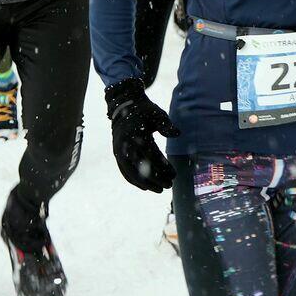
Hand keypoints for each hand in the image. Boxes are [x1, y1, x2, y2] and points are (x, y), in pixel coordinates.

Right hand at [104, 77, 180, 192]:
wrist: (124, 106)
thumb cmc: (144, 110)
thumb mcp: (157, 113)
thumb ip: (166, 125)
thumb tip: (177, 134)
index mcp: (136, 134)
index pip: (151, 156)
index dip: (163, 167)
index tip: (174, 175)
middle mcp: (125, 145)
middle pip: (140, 168)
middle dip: (155, 180)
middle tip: (169, 186)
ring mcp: (119, 150)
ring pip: (131, 173)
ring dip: (144, 183)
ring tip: (159, 190)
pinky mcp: (117, 154)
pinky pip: (124, 171)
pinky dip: (133, 180)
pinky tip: (144, 187)